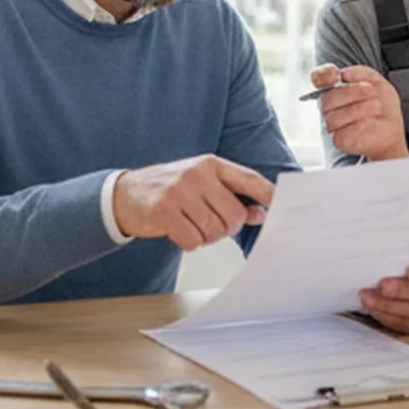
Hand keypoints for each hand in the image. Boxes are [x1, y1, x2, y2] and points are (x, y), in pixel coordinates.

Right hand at [113, 156, 274, 250]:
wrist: (125, 194)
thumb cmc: (170, 190)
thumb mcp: (202, 185)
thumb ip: (231, 196)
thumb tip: (261, 213)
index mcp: (212, 164)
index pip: (249, 179)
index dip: (269, 195)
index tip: (282, 206)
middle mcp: (198, 174)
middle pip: (235, 215)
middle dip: (227, 228)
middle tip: (210, 225)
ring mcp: (180, 191)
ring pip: (214, 231)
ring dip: (205, 237)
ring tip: (191, 225)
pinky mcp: (164, 211)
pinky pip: (192, 240)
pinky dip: (189, 243)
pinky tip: (178, 231)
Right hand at [309, 64, 407, 161]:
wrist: (392, 126)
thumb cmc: (382, 103)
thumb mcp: (377, 81)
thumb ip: (361, 73)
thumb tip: (344, 74)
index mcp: (336, 88)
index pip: (318, 78)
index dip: (323, 75)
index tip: (337, 76)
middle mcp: (330, 105)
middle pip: (327, 98)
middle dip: (351, 92)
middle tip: (371, 91)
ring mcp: (333, 123)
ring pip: (334, 117)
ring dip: (357, 109)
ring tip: (376, 106)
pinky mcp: (339, 140)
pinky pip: (341, 133)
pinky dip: (357, 126)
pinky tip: (369, 122)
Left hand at [358, 251, 408, 334]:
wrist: (400, 277)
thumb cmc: (401, 261)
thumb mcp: (403, 251)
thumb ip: (398, 251)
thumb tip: (377, 249)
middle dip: (403, 290)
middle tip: (382, 286)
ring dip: (390, 306)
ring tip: (369, 299)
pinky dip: (390, 318)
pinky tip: (375, 310)